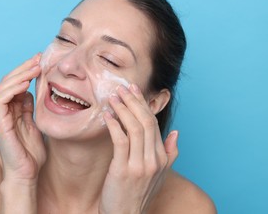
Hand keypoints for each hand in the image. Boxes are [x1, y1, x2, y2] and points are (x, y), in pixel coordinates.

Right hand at [0, 53, 45, 183]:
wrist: (27, 175)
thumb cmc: (31, 154)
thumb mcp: (35, 125)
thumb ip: (30, 109)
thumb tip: (31, 92)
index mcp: (12, 111)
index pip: (16, 85)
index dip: (27, 71)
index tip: (42, 61)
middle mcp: (3, 112)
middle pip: (8, 82)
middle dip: (24, 68)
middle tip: (39, 58)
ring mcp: (0, 117)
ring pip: (3, 88)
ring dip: (19, 75)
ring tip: (35, 66)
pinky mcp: (0, 124)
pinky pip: (1, 100)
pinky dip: (12, 89)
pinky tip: (25, 83)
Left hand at [99, 84, 178, 213]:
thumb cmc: (138, 194)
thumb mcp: (159, 175)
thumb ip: (170, 154)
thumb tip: (176, 132)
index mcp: (162, 158)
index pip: (154, 124)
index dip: (143, 104)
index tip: (134, 90)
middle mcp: (154, 160)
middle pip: (146, 122)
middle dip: (134, 101)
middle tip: (122, 88)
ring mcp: (139, 166)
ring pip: (134, 128)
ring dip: (123, 109)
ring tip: (112, 98)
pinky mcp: (123, 170)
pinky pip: (120, 141)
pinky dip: (114, 125)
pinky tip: (106, 116)